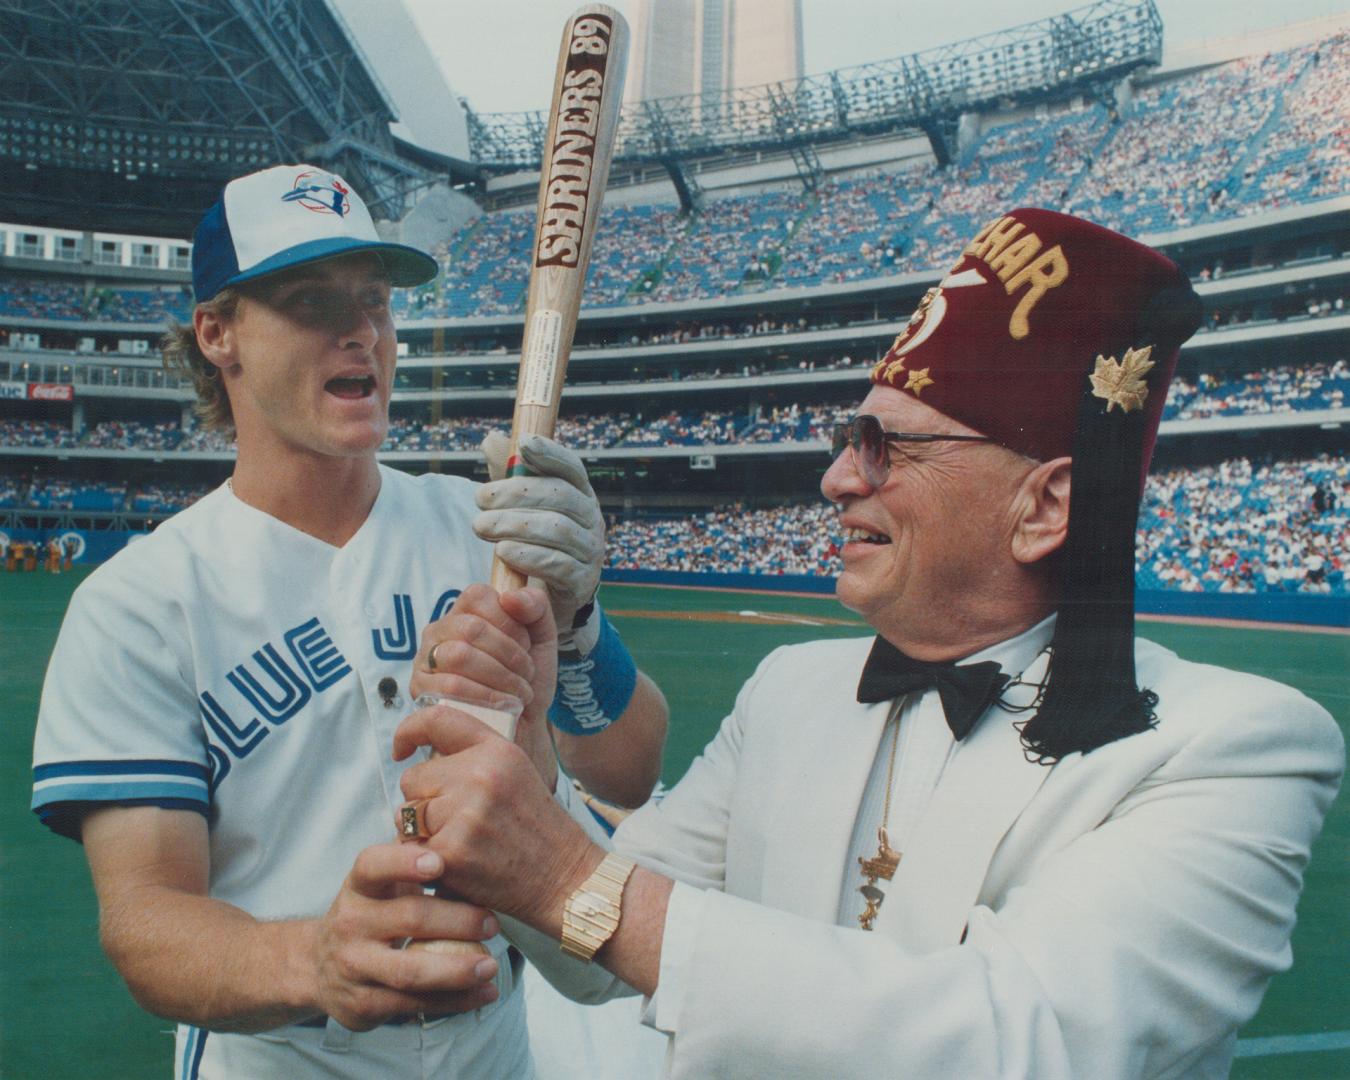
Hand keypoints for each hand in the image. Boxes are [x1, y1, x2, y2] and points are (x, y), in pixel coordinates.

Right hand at [311, 843, 501, 1030]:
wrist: (318, 966)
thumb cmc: (370, 913)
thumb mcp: (379, 884)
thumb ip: (412, 858)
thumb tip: (460, 829)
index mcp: (359, 887)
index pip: (372, 865)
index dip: (403, 862)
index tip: (438, 863)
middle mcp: (351, 924)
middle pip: (409, 918)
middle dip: (457, 921)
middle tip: (492, 923)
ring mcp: (355, 966)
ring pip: (411, 971)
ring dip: (458, 970)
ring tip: (491, 965)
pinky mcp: (363, 1005)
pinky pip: (415, 1004)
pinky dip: (455, 1000)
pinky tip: (484, 992)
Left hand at [394, 706, 602, 932]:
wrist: (564, 878)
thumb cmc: (537, 830)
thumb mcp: (516, 774)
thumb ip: (474, 758)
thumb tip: (422, 753)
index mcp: (497, 750)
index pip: (437, 719)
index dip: (409, 731)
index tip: (402, 748)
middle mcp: (481, 774)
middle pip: (413, 777)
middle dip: (424, 800)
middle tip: (458, 821)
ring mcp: (465, 812)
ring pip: (406, 814)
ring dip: (420, 832)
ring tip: (459, 843)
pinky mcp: (451, 850)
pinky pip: (411, 849)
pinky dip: (425, 860)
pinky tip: (455, 865)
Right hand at [412, 585, 558, 785]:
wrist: (524, 727)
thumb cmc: (527, 680)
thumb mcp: (543, 637)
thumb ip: (535, 606)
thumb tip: (510, 597)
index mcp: (465, 612)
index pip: (478, 596)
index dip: (509, 622)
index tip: (526, 645)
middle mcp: (439, 632)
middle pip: (471, 628)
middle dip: (509, 655)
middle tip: (525, 674)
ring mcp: (425, 661)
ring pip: (459, 655)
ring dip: (500, 677)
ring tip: (518, 692)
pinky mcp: (421, 692)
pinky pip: (450, 687)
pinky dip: (486, 697)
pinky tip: (503, 706)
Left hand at [475, 431, 603, 638]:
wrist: (548, 598)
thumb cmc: (534, 542)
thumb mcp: (521, 506)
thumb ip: (509, 475)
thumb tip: (492, 440)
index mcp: (581, 495)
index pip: (572, 468)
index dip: (551, 453)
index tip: (524, 444)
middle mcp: (592, 519)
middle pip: (562, 496)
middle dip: (517, 493)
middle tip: (479, 498)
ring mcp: (591, 551)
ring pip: (558, 530)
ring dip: (515, 525)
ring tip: (482, 526)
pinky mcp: (582, 581)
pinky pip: (558, 564)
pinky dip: (529, 556)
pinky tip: (503, 551)